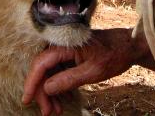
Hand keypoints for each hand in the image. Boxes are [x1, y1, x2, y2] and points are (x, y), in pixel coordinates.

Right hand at [22, 28, 152, 114]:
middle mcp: (61, 46)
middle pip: (42, 70)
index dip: (32, 83)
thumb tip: (46, 88)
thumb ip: (69, 79)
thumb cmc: (113, 55)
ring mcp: (64, 51)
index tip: (26, 100)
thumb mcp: (93, 71)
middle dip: (42, 92)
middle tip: (47, 112)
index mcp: (65, 45)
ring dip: (50, 92)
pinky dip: (58, 87)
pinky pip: (57, 72)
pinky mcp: (68, 56)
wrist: (127, 45)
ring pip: (49, 73)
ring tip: (56, 111)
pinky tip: (63, 101)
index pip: (40, 64)